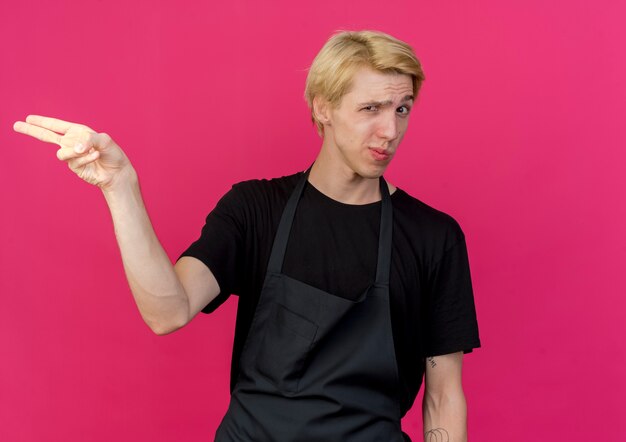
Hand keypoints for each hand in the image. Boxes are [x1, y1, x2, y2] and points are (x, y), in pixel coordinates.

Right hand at [13, 114, 134, 191]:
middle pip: (46, 136)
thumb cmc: (113, 154)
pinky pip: (73, 160)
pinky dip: (86, 158)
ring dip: (76, 151)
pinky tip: (96, 157)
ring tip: (92, 151)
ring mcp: (72, 155)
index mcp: (78, 132)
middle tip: (15, 125)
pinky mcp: (74, 166)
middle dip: (31, 130)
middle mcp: (72, 142)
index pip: (57, 125)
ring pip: (61, 152)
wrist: (117, 173)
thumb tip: (74, 148)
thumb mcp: (104, 140)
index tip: (28, 118)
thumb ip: (88, 140)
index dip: (43, 121)